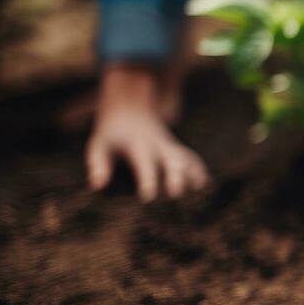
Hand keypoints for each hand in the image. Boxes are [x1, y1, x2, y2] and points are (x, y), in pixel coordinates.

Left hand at [87, 66, 208, 201]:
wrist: (130, 107)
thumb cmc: (111, 132)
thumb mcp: (99, 143)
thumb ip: (98, 164)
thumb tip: (98, 186)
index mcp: (138, 145)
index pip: (144, 164)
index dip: (147, 180)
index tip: (148, 198)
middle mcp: (158, 145)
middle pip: (172, 160)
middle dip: (176, 177)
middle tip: (177, 194)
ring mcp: (170, 146)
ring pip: (185, 159)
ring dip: (193, 174)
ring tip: (200, 191)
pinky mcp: (176, 148)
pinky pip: (191, 157)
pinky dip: (198, 169)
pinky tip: (205, 184)